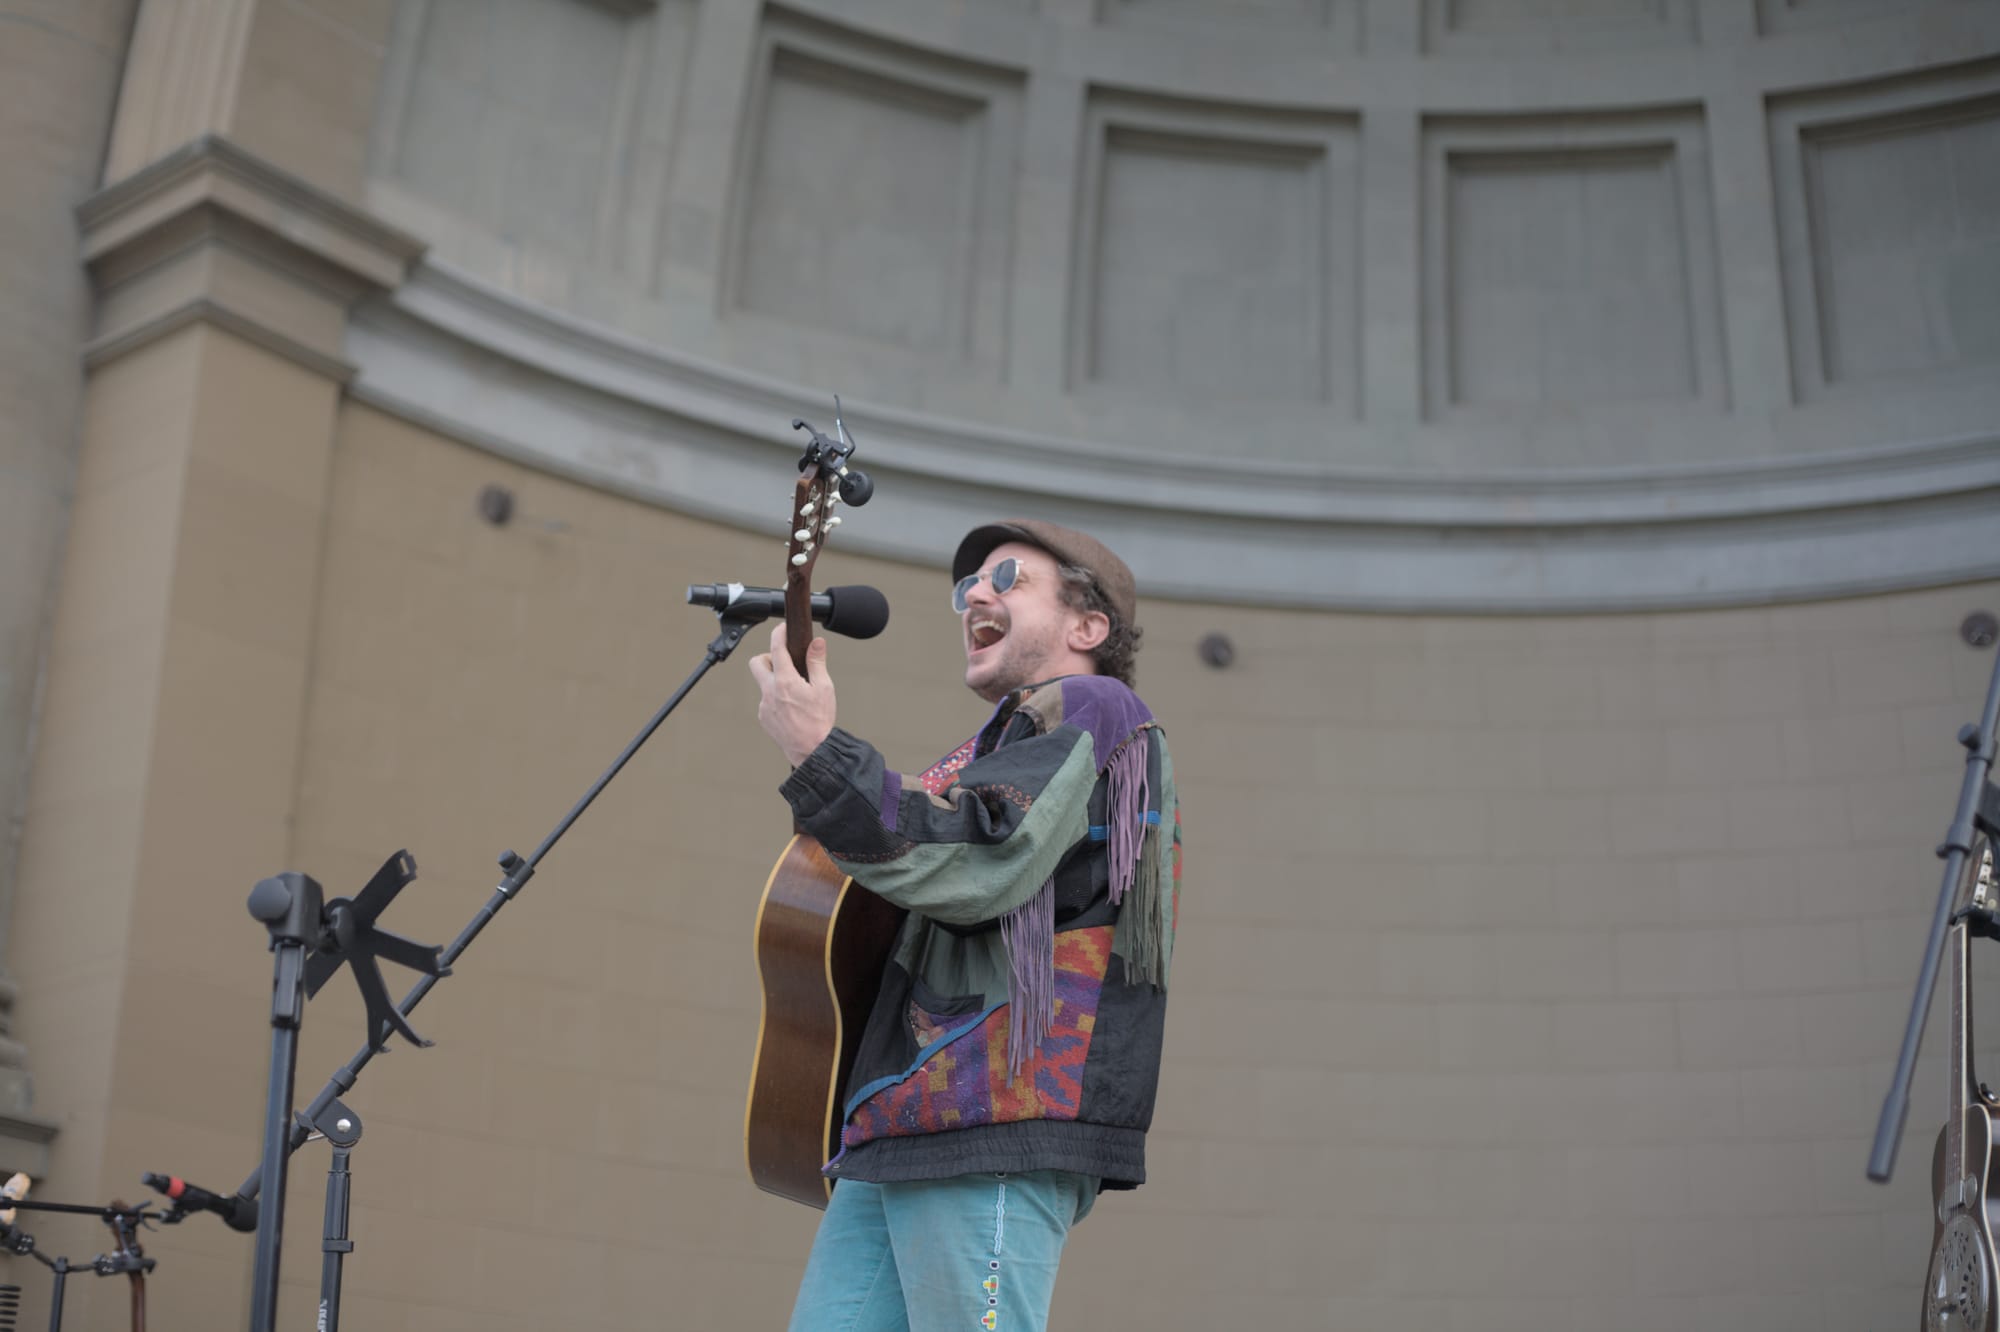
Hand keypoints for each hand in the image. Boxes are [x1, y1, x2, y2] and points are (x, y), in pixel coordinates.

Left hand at [749, 622, 836, 766]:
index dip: (779, 633)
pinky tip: (792, 708)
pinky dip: (776, 698)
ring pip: (764, 683)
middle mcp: (770, 692)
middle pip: (757, 662)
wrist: (812, 751)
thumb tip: (816, 643)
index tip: (783, 629)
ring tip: (795, 692)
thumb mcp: (824, 688)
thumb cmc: (819, 721)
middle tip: (785, 663)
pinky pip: (766, 701)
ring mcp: (764, 706)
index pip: (776, 648)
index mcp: (785, 681)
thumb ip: (817, 662)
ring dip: (775, 681)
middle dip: (768, 657)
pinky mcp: (764, 718)